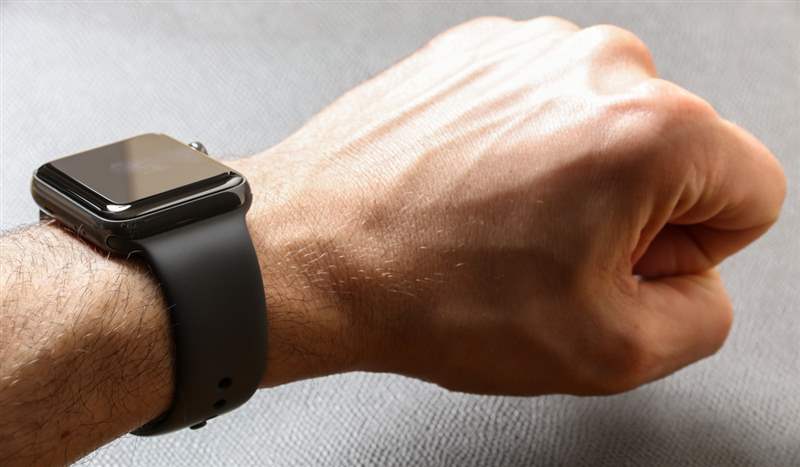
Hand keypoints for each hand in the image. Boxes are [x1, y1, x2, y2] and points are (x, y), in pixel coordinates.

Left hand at [235, 16, 785, 394]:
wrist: (313, 250)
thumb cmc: (431, 290)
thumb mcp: (606, 350)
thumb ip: (699, 317)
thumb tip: (698, 281)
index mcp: (650, 131)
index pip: (751, 191)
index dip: (697, 251)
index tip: (627, 267)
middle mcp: (594, 67)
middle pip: (678, 155)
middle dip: (635, 217)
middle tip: (551, 258)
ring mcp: (528, 50)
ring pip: (607, 129)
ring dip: (575, 183)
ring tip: (499, 228)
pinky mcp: (477, 52)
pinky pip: (542, 109)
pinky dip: (523, 153)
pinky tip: (472, 195)